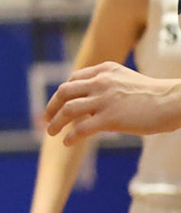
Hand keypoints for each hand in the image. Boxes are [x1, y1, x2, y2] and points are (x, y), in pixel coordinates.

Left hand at [44, 62, 180, 142]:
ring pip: (68, 110)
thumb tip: (89, 106)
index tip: (59, 103)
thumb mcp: (127, 80)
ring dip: (55, 122)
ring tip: (50, 133)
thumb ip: (107, 86)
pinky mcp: (110, 119)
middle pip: (64, 92)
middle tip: (46, 118)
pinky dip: (70, 136)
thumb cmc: (156, 95)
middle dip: (51, 106)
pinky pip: (81, 128)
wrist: (175, 101)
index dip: (63, 93)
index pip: (74, 79)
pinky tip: (67, 142)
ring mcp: (104, 100)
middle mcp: (100, 82)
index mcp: (105, 70)